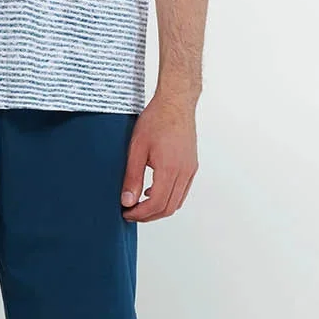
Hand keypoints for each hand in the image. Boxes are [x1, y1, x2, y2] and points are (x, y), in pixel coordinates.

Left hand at [120, 92, 197, 220]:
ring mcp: (190, 170)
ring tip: (140, 205)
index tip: (126, 213)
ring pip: (177, 202)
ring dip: (159, 209)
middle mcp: (184, 172)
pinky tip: (153, 192)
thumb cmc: (156, 120)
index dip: (140, 213)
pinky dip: (169, 198)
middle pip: (168, 208)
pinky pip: (182, 191)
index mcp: (170, 169)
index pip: (156, 204)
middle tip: (131, 213)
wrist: (175, 103)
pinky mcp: (192, 166)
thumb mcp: (136, 149)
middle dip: (148, 215)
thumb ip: (132, 177)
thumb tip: (127, 201)